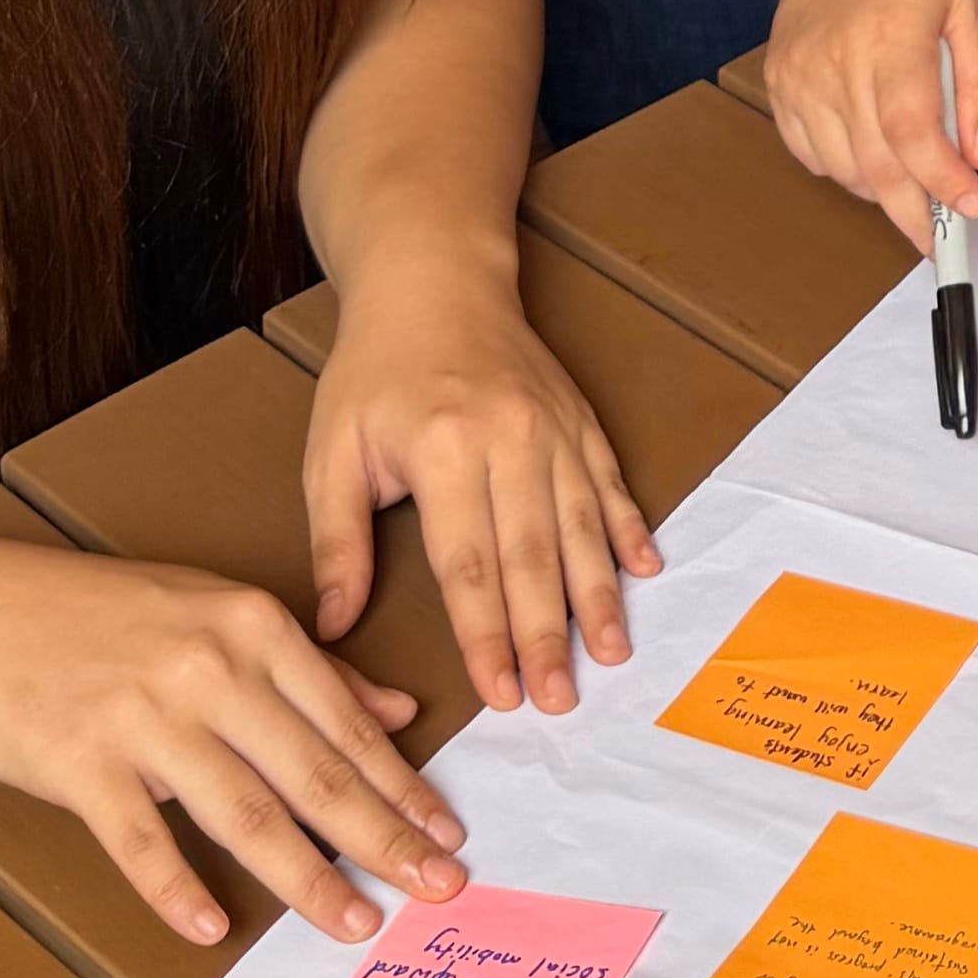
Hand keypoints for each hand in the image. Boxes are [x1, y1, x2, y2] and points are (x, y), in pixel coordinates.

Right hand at [0, 538, 470, 953]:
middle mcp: (212, 670)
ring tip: (356, 922)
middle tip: (438, 888)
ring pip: (246, 815)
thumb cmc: (106, 615)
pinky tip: (212, 929)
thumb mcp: (221, 612)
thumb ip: (311, 668)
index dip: (403, 786)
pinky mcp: (83, 764)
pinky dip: (178, 891)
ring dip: (307, 879)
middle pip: (314, 774)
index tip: (448, 833)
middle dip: (384, 837)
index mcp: (255, 629)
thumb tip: (401, 709)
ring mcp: (147, 719)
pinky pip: (141, 842)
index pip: (348, 724)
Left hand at [302, 265, 662, 720]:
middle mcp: (509, 438)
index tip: (498, 695)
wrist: (433, 276)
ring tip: (611, 654)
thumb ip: (337, 542)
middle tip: (560, 701)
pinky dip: (629, 528)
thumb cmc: (373, 370)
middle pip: (534, 556)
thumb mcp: (332, 452)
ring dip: (597, 596)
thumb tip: (332, 629)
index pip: (468, 564)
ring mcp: (552, 427)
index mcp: (443, 449)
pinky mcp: (578, 418)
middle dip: (548, 635)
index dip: (485, 636)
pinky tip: (645, 571)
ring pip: (582, 525)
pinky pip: (610, 482)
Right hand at [760, 0, 977, 254]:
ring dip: (882, 192)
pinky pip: (811, 153)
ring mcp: (800, 75)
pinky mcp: (779, 83)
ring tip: (914, 187)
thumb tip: (977, 154)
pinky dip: (846, 169)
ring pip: (842, 168)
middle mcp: (836, 60)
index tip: (969, 208)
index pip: (912, 132)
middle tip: (942, 239)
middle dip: (914, 213)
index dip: (941, 181)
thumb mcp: (969, 6)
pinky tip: (872, 154)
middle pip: (875, 165)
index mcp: (890, 36)